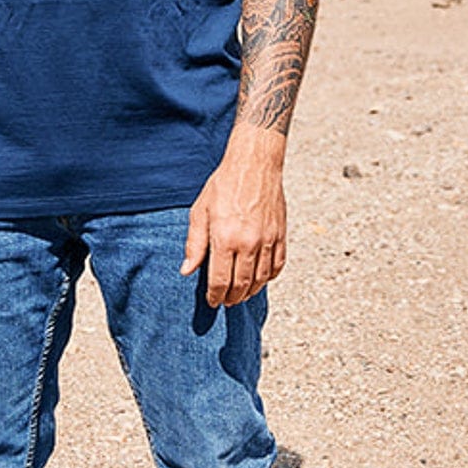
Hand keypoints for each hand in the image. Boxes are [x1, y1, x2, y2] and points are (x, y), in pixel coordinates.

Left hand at [182, 128, 288, 307]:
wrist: (254, 164)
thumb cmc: (223, 185)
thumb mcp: (200, 212)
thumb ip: (194, 244)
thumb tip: (186, 271)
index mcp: (225, 238)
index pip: (220, 280)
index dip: (215, 296)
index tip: (212, 302)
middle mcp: (248, 243)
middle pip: (241, 285)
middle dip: (232, 298)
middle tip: (225, 302)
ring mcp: (267, 240)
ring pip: (260, 279)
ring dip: (249, 292)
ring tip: (240, 295)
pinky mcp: (280, 235)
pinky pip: (277, 266)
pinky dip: (268, 278)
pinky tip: (259, 279)